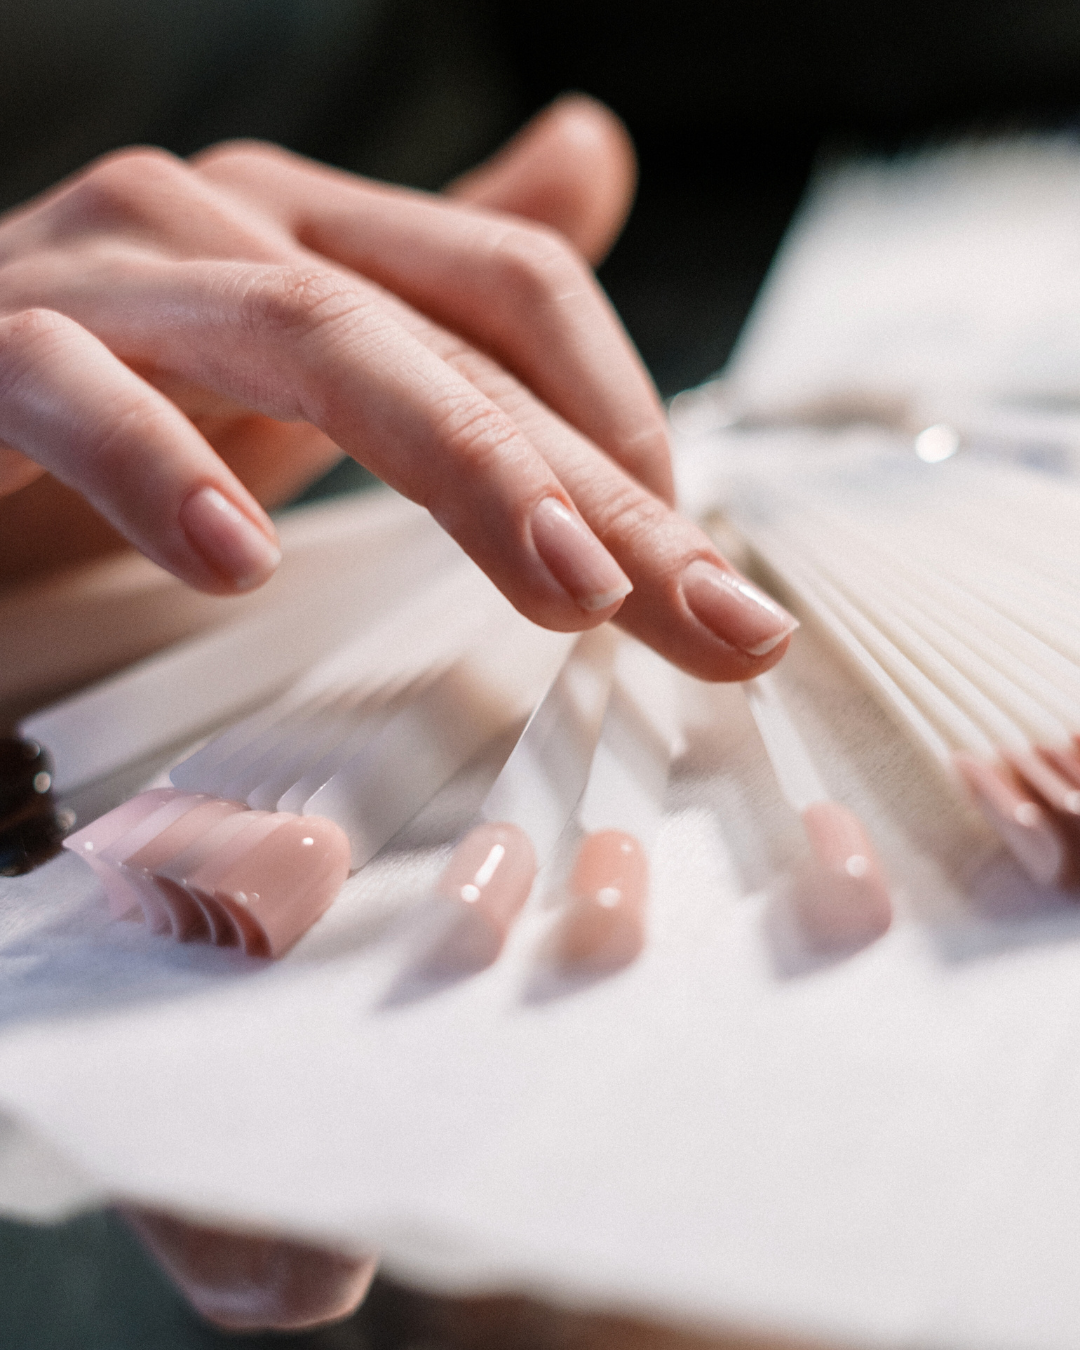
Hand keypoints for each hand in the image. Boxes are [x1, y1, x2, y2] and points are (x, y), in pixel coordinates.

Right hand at [0, 96, 794, 678]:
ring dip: (462, 464)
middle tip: (713, 617)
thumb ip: (438, 286)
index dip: (630, 428)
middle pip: (456, 338)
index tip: (703, 577)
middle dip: (603, 489)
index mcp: (306, 232)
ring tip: (568, 589)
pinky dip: (159, 469)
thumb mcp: (295, 364)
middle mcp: (222, 221)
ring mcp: (105, 274)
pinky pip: (78, 389)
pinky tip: (234, 561)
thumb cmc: (99, 396)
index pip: (514, 299)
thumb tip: (593, 154)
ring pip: (311, 335)